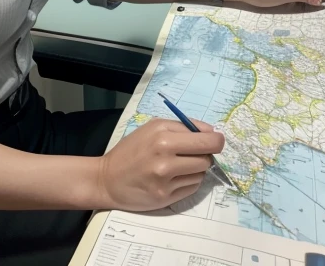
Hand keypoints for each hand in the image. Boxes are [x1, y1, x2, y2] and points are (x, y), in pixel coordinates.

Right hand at [97, 117, 223, 211]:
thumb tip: (211, 133)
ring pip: (201, 173)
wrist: (108, 178)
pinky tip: (174, 177)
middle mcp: (165, 158)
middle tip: (196, 152)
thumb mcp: (152, 127)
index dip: (216, 140)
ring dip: (196, 168)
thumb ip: (181, 127)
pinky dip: (189, 181)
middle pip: (207, 157)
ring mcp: (166, 180)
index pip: (206, 139)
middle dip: (206, 154)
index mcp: (163, 136)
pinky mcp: (166, 197)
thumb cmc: (131, 149)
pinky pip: (193, 187)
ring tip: (180, 165)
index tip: (216, 140)